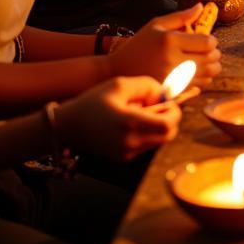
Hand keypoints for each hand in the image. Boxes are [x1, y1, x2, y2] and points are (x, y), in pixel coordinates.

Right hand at [56, 77, 180, 160]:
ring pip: (159, 141)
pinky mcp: (124, 158)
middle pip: (168, 135)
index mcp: (130, 123)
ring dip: (159, 127)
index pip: (168, 125)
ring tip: (142, 113)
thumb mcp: (120, 85)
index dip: (174, 111)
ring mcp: (127, 153)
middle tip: (157, 106)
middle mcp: (130, 143)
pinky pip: (147, 145)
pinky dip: (149, 134)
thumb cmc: (94, 102)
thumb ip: (147, 86)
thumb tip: (165, 93)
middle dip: (169, 119)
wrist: (69, 126)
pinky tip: (134, 123)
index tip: (167, 101)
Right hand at [108, 5, 221, 86]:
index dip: (212, 41)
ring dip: (211, 68)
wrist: (118, 70)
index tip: (208, 40)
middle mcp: (172, 60)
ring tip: (204, 61)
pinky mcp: (171, 91)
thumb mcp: (156, 24)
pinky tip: (195, 73)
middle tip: (209, 52)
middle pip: (210, 59)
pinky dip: (203, 79)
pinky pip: (199, 86)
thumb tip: (201, 6)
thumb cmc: (139, 44)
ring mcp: (172, 78)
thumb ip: (181, 16)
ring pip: (208, 74)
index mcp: (170, 40)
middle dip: (215, 54)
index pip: (207, 43)